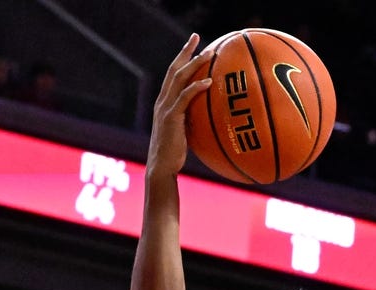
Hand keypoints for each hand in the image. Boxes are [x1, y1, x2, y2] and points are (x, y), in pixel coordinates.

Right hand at [146, 33, 212, 177]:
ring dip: (195, 64)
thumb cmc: (176, 153)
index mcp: (165, 101)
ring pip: (179, 78)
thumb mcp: (186, 131)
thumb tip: (213, 116)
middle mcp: (163, 100)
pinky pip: (185, 98)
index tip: (194, 45)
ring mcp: (166, 107)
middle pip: (174, 68)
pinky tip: (209, 82)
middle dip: (185, 51)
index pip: (173, 74)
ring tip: (210, 53)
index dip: (182, 58)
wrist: (162, 166)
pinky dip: (196, 88)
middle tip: (197, 36)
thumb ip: (194, 119)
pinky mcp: (171, 117)